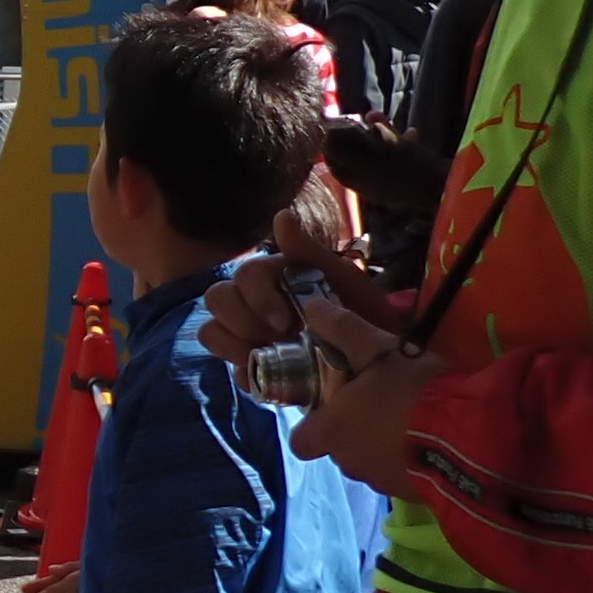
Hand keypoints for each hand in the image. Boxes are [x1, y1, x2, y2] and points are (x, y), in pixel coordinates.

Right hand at [196, 247, 394, 365]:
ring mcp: (247, 333)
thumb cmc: (360, 312)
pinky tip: (271, 378)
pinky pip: (231, 368)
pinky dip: (246, 373)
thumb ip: (309, 251)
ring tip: (268, 357)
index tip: (285, 321)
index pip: (243, 274)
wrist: (380, 357)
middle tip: (276, 339)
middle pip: (217, 299)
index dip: (257, 297)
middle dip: (242, 321)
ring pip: (212, 331)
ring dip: (234, 346)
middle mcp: (251, 300)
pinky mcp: (251, 366)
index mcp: (272, 275)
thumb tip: (282, 214)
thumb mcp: (342, 278)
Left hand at [267, 297, 431, 495]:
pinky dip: (408, 459)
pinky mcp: (411, 493)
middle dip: (353, 429)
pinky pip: (400, 473)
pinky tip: (429, 438)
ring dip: (381, 443)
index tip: (331, 405)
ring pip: (369, 461)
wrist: (468, 435)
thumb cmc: (412, 391)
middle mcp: (348, 463)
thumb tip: (311, 308)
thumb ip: (342, 328)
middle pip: (338, 448)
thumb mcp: (377, 348)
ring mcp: (380, 482)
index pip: (300, 442)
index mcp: (331, 432)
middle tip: (378, 400)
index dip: (311, 425)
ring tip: (410, 417)